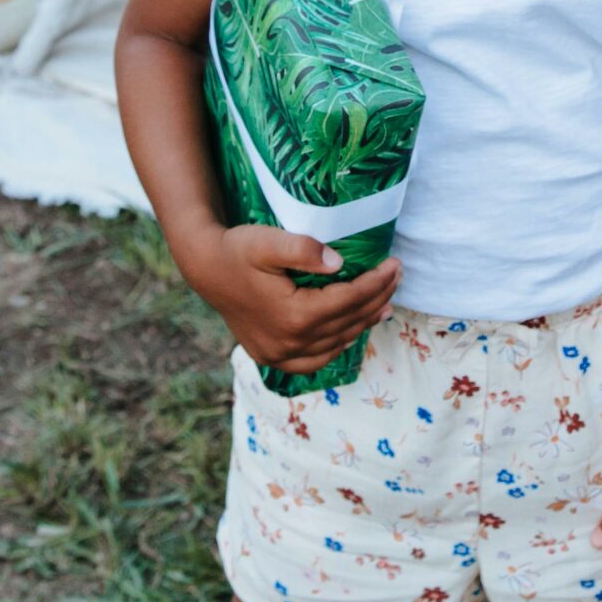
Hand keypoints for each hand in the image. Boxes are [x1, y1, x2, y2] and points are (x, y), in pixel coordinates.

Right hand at [180, 225, 400, 373]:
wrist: (204, 268)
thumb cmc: (237, 249)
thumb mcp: (269, 241)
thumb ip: (304, 249)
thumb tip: (340, 264)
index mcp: (294, 315)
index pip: (350, 300)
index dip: (377, 282)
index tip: (395, 264)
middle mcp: (290, 343)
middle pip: (347, 322)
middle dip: (376, 298)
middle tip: (397, 277)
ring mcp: (280, 355)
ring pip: (336, 343)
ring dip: (362, 323)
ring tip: (384, 304)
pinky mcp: (272, 357)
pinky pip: (315, 360)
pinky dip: (337, 346)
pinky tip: (349, 332)